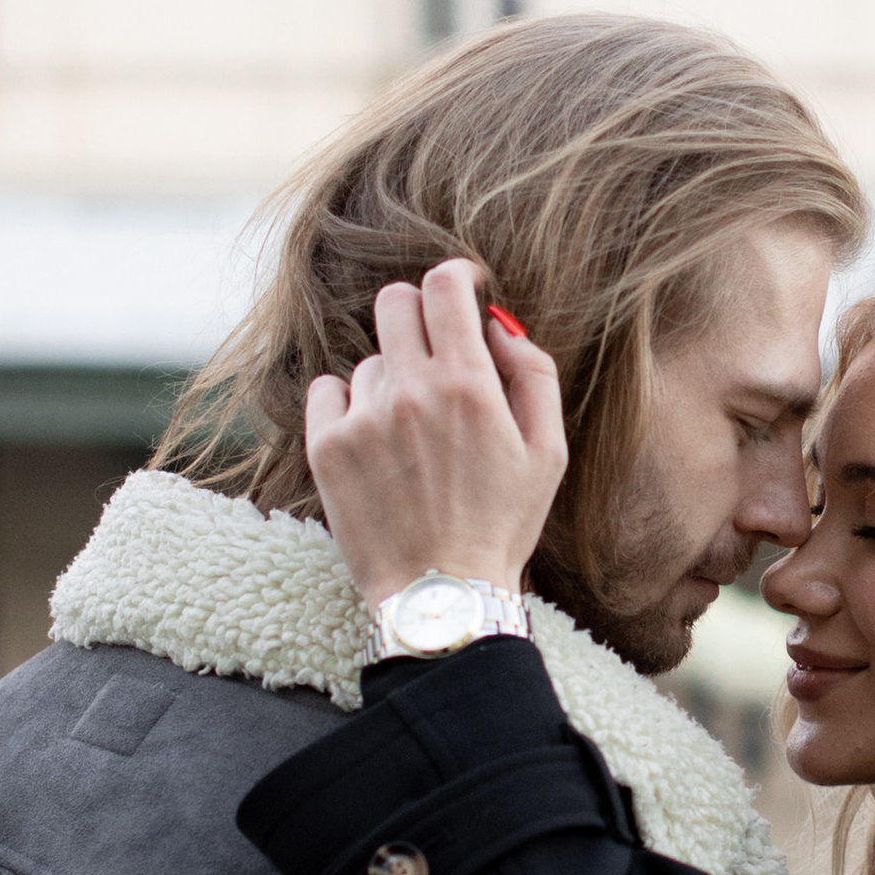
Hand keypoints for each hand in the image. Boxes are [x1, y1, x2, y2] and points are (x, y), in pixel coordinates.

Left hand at [304, 260, 567, 608]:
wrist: (440, 596)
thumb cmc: (501, 526)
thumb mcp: (548, 452)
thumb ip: (532, 373)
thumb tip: (497, 325)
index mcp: (469, 385)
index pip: (444, 286)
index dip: (455, 277)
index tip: (460, 290)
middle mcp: (411, 390)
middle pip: (395, 302)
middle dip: (418, 316)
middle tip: (433, 354)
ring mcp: (364, 417)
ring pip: (371, 359)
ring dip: (391, 380)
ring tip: (411, 437)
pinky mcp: (326, 446)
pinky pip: (328, 389)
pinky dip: (348, 404)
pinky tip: (373, 441)